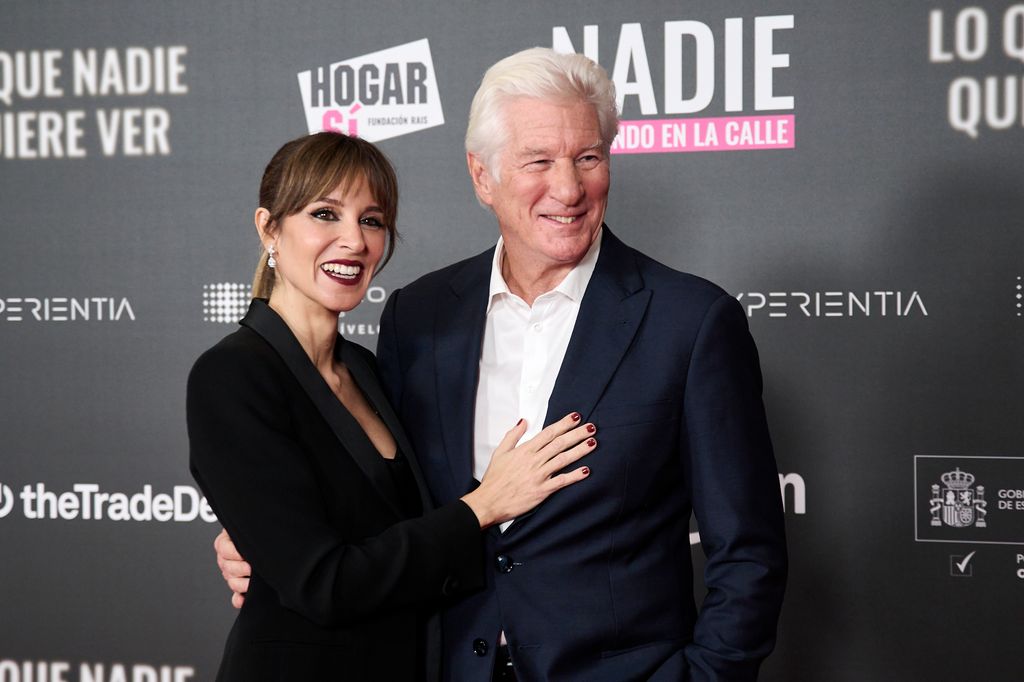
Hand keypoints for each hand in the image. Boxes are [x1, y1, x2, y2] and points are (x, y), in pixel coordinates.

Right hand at [214, 528, 249, 608]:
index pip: (223, 548)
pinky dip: (239, 600)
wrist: (262, 539)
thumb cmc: (255, 530)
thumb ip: (249, 529)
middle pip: (227, 567)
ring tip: (253, 582)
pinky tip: (244, 600)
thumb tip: (256, 532)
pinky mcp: (239, 586)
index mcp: (224, 542)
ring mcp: (230, 574)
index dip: (235, 553)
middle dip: (241, 569)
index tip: (246, 555)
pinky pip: (235, 597)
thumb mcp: (249, 526)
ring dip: (242, 584)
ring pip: (232, 582)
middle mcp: (225, 559)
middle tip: (253, 568)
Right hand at [461, 412, 595, 527]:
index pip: (548, 433)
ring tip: (593, 443)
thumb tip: (523, 421)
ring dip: (580, 450)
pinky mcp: (542, 491)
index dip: (564, 424)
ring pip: (563, 460)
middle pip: (560, 443)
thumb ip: (513, 435)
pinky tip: (586, 471)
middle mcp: (534, 461)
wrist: (489, 501)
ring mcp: (539, 476)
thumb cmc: (494, 479)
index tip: (576, 417)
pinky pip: (561, 481)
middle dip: (577, 434)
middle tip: (591, 427)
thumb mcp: (500, 452)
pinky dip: (574, 476)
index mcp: (525, 450)